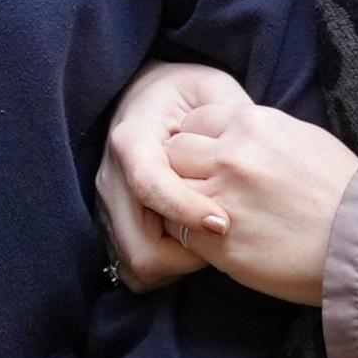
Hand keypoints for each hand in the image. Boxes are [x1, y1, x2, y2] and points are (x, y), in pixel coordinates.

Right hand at [94, 62, 250, 290]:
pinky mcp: (112, 226)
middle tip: (222, 239)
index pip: (150, 187)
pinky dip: (167, 269)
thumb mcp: (211, 88)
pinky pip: (135, 269)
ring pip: (137, 266)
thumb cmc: (185, 93)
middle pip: (140, 247)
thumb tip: (250, 153)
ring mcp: (107, 207)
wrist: (144, 96)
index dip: (186, 211)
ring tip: (210, 242)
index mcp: (131, 140)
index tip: (224, 223)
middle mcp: (111, 179)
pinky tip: (193, 246)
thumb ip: (230, 115)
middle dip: (186, 256)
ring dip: (178, 267)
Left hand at [163, 104, 357, 305]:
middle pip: (174, 153)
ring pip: (170, 191)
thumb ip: (260, 133)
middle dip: (183, 171)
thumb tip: (234, 133)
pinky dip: (191, 234)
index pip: (194, 121)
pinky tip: (216, 238)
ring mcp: (222, 196)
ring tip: (206, 215)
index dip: (198, 143)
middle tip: (202, 190)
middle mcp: (231, 154)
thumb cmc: (342, 192)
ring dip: (182, 203)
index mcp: (253, 124)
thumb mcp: (303, 139)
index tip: (208, 161)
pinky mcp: (219, 239)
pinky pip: (181, 230)